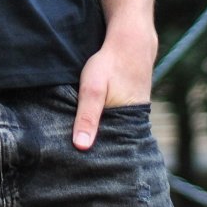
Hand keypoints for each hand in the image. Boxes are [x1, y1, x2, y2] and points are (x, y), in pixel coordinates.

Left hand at [72, 22, 156, 150]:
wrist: (131, 41)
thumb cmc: (110, 64)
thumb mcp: (93, 89)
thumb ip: (87, 116)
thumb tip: (81, 147)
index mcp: (127, 128)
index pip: (110, 154)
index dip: (94, 160)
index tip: (75, 165)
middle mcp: (134, 126)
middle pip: (111, 144)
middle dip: (95, 149)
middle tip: (72, 157)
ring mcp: (133, 116)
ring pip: (112, 131)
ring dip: (98, 134)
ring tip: (77, 141)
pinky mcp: (129, 107)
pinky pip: (114, 120)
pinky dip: (102, 122)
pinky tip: (87, 122)